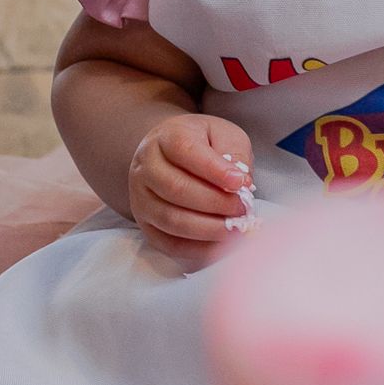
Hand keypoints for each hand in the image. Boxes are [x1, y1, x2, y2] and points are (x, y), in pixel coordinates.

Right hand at [129, 113, 253, 269]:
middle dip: (215, 203)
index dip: (215, 170)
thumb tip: (242, 183)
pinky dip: (197, 249)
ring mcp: (141, 197)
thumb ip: (234, 154)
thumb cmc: (203, 144)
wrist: (172, 155)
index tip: (241, 183)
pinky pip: (168, 244)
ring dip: (208, 229)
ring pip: (171, 219)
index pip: (186, 151)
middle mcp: (147, 166)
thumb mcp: (224, 135)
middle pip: (176, 189)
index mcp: (166, 137)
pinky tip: (220, 245)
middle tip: (242, 209)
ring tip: (234, 228)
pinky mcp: (145, 224)